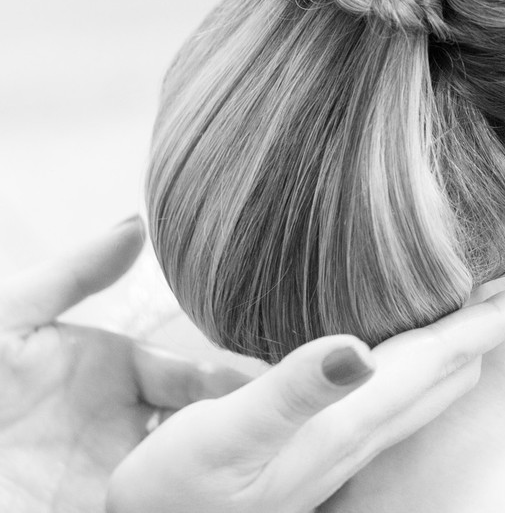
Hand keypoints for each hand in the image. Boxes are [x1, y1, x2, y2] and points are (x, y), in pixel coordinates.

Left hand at [0, 218, 249, 512]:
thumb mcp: (9, 321)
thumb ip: (71, 273)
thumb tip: (137, 224)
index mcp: (107, 373)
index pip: (187, 373)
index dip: (224, 379)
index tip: (260, 381)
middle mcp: (120, 423)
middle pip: (200, 421)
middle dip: (236, 420)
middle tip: (274, 419)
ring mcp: (116, 472)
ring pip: (189, 465)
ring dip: (222, 459)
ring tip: (256, 457)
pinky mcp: (112, 506)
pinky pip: (161, 501)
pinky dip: (193, 497)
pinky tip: (217, 490)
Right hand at [106, 281, 504, 511]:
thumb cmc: (171, 495)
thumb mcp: (223, 436)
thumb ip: (292, 390)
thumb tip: (358, 347)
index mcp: (348, 419)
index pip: (444, 360)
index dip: (497, 323)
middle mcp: (354, 432)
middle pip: (446, 373)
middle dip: (488, 332)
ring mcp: (335, 446)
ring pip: (420, 389)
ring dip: (456, 349)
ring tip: (478, 316)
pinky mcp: (310, 449)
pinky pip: (385, 399)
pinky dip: (413, 368)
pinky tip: (390, 357)